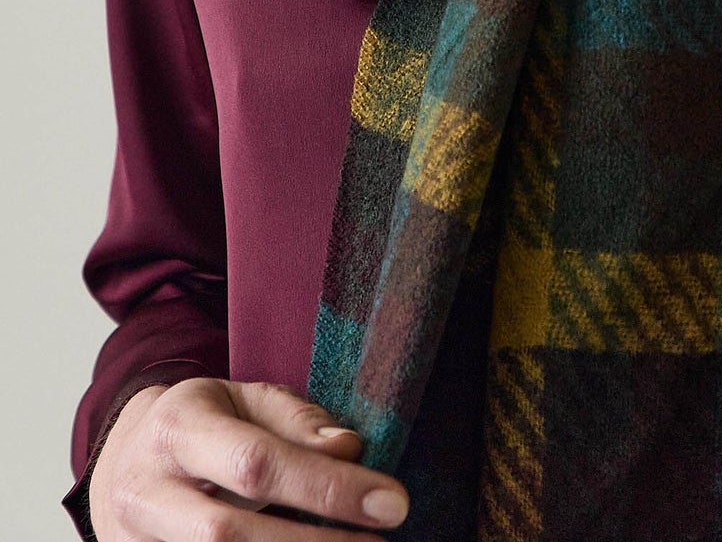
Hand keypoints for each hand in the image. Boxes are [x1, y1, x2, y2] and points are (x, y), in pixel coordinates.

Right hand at [88, 377, 409, 538]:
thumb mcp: (244, 399)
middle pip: (229, 534)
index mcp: (177, 429)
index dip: (326, 486)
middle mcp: (147, 493)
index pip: (254, 462)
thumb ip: (296, 420)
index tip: (391, 502)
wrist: (123, 467)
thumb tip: (349, 449)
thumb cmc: (201, 425)